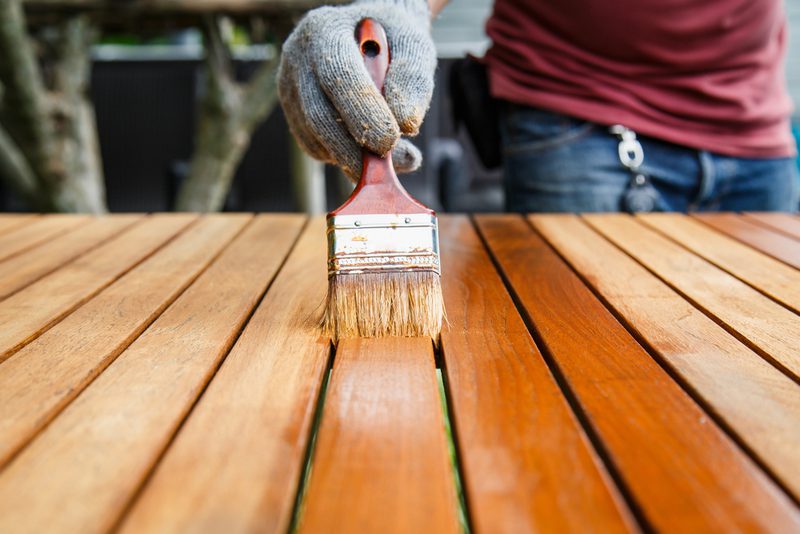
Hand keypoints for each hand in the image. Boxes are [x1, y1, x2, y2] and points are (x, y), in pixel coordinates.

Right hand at [278, 0, 436, 180]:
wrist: (371, 37)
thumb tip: (406, 124)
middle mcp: (298, 58)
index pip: (338, 76)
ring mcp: (290, 88)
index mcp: (325, 30)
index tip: (390, 140)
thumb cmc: (393, 39)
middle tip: (382, 171)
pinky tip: (367, 151)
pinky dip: (343, 158)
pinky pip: (314, 147)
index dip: (364, 112)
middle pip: (318, 114)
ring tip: (386, 161)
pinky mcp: (293, 114)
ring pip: (314, 137)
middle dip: (352, 148)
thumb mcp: (413, 46)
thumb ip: (414, 79)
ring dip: (351, 157)